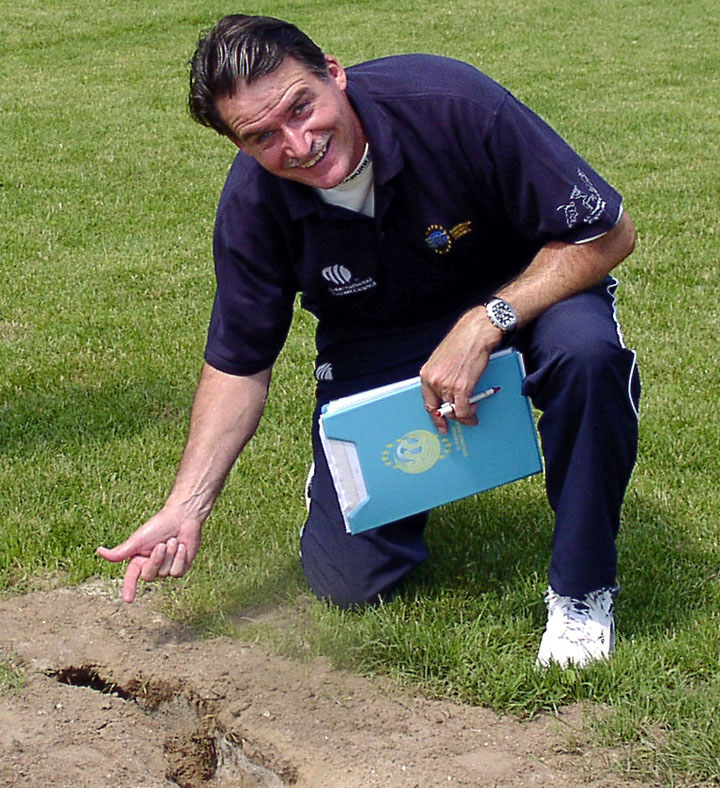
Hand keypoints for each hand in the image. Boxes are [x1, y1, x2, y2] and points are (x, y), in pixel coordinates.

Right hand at [97, 509, 202, 602]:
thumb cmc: (158, 526)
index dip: (129, 588)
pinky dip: (179, 557)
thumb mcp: (138, 540)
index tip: (128, 600)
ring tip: (173, 541)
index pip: (131, 577)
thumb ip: (120, 552)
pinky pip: (177, 571)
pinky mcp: (180, 568)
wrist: (182, 518)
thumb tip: (99, 551)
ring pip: (165, 573)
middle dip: (156, 560)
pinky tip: (182, 546)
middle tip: (162, 545)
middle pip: (149, 576)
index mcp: (138, 560)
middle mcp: (152, 566)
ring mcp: (166, 568)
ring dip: (170, 555)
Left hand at [420, 306, 502, 433]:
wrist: (476, 333)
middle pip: (441, 409)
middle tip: (461, 420)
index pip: (428, 402)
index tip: (439, 424)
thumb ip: (442, 376)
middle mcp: (434, 381)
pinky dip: (469, 414)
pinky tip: (474, 410)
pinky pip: (464, 410)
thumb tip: (446, 391)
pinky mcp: (461, 388)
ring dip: (464, 415)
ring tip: (471, 413)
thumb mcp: (443, 359)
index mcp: (427, 374)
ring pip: (454, 411)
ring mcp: (447, 386)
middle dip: (452, 417)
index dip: (435, 416)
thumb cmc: (462, 341)